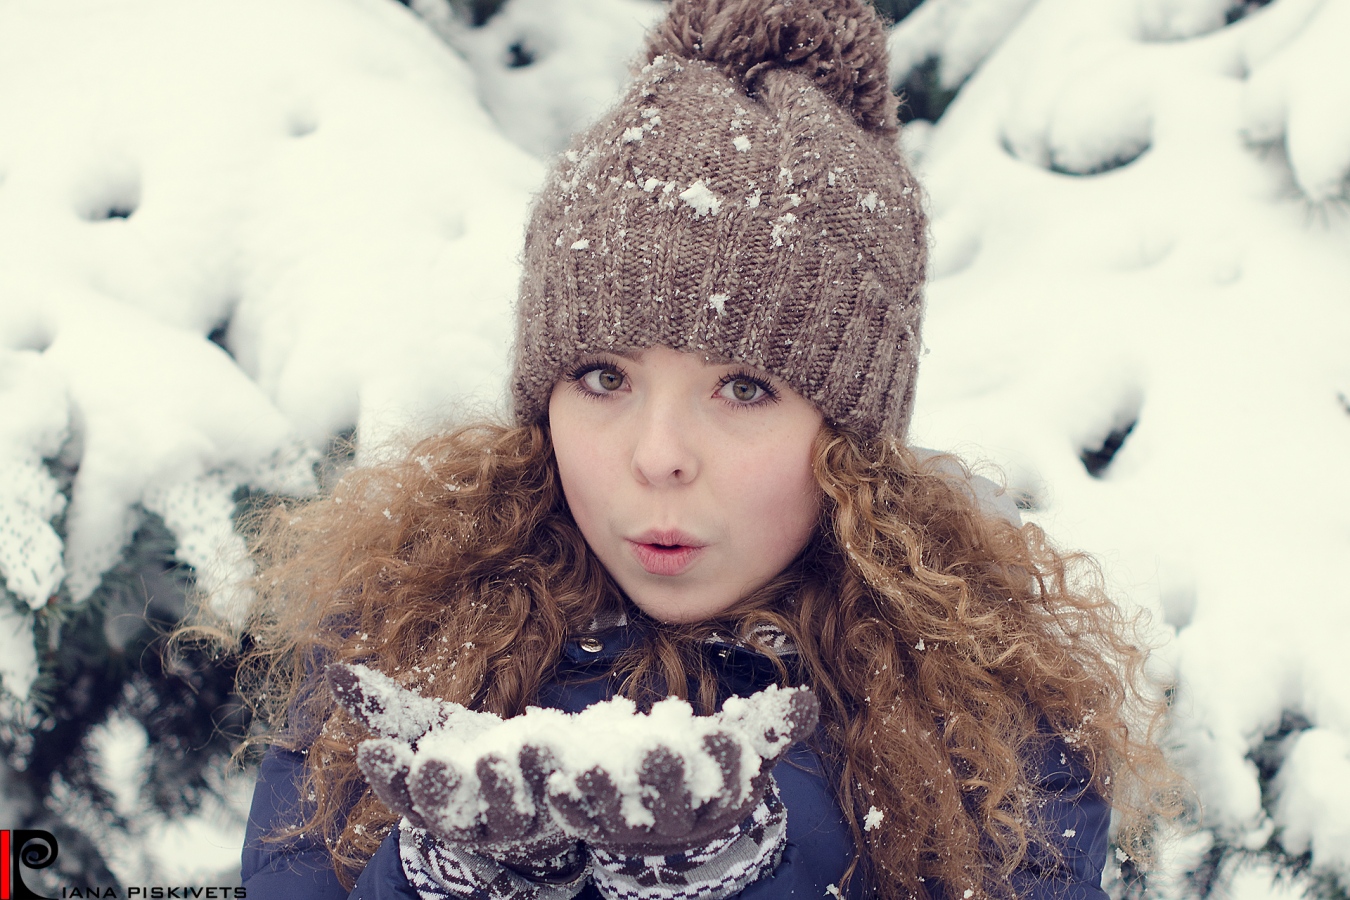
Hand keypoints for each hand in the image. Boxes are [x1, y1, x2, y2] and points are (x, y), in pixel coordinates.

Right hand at [327, 664, 580, 879]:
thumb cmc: (469, 758)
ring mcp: (522, 823)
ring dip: (502, 789)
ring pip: (510, 815)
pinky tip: (557, 757)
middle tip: (430, 763)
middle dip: (439, 791)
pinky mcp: (565, 814)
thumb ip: (386, 709)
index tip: (373, 748)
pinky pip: (566, 810)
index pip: (404, 798)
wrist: (539, 793)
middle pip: (451, 817)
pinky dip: (565, 791)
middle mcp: (474, 822)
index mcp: (433, 805)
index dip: (388, 777)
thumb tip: (333, 670)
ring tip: (495, 757)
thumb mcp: (429, 730)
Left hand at [544, 685, 818, 855]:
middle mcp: (679, 821)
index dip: (727, 762)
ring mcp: (636, 827)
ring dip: (605, 791)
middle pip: (673, 806)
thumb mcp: (746, 746)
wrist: (674, 817)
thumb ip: (773, 724)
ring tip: (593, 765)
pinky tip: (557, 781)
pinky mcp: (599, 826)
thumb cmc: (714, 769)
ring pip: (621, 815)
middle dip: (666, 779)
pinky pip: (583, 822)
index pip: (729, 785)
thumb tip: (808, 700)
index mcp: (719, 799)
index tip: (723, 735)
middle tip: (661, 750)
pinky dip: (569, 805)